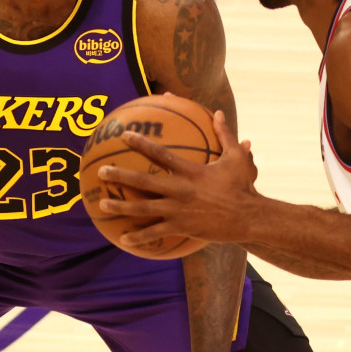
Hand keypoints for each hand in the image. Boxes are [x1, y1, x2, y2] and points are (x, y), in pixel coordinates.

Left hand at [98, 111, 257, 246]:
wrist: (249, 217)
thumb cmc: (243, 186)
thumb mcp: (236, 157)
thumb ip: (225, 134)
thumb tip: (220, 112)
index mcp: (190, 171)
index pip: (160, 154)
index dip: (141, 143)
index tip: (124, 135)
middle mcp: (180, 190)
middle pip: (143, 182)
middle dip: (120, 176)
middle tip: (102, 172)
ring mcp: (178, 211)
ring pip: (143, 210)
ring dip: (121, 208)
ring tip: (103, 205)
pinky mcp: (181, 227)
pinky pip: (155, 233)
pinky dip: (139, 236)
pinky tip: (124, 239)